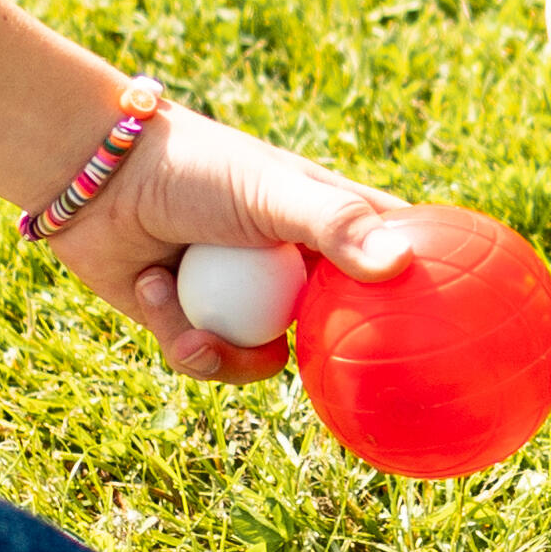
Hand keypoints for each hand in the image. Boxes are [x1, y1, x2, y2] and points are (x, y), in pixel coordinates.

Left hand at [55, 110, 412, 380]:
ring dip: (227, 349)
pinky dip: (180, 336)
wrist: (95, 176)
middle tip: (343, 384)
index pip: (391, 256)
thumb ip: (336, 227)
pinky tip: (153, 289)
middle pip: (335, 328)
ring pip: (267, 361)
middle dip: (332, 357)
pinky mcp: (192, 323)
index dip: (422, 286)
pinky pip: (209, 360)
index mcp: (323, 225)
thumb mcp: (272, 195)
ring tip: (195, 329)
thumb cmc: (194, 167)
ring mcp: (242, 300)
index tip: (455, 320)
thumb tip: (401, 267)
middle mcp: (289, 268)